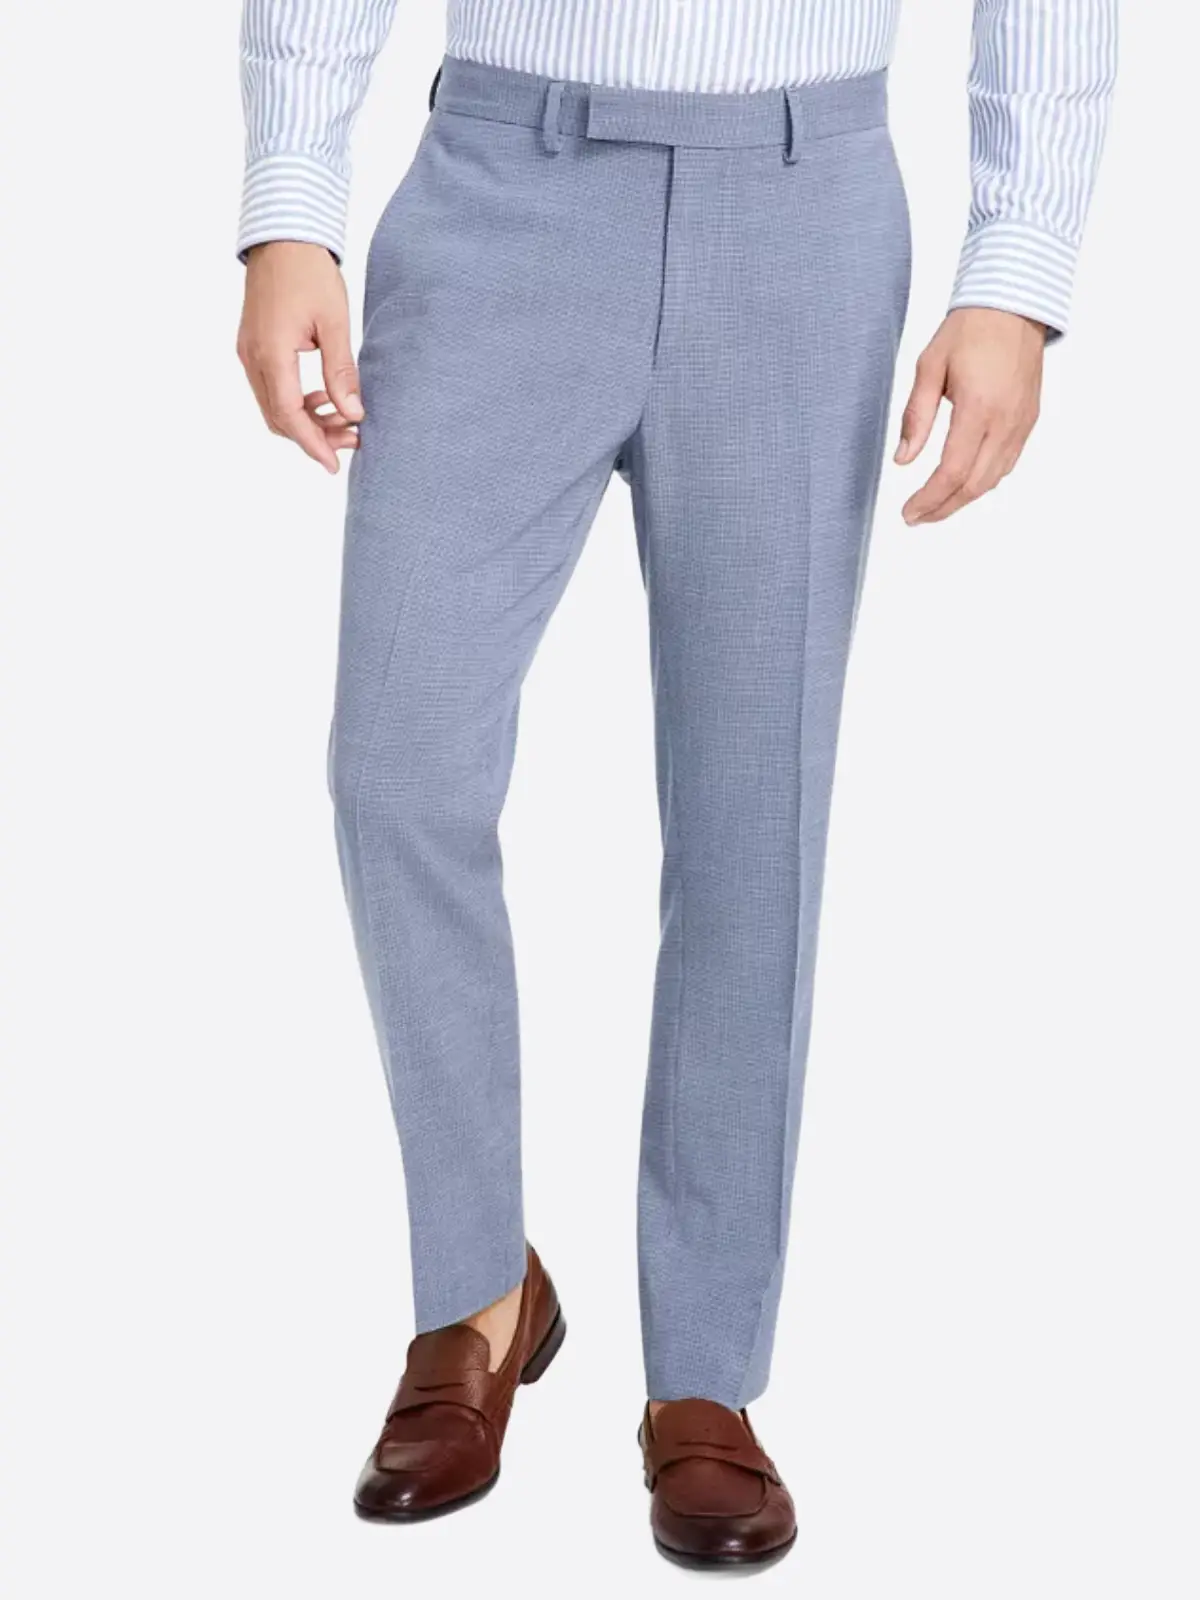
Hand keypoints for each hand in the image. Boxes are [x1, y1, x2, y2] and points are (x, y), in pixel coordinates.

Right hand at [237, 241, 362, 473]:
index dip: (312, 445)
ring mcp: (249, 352)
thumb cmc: (308, 272)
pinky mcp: (253, 346)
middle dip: (314, 436)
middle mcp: (252, 357)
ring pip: (274, 405)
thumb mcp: (335, 322)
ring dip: (306, 420)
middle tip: (352, 440)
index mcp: (271, 353)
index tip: (334, 464)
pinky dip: (295, 402)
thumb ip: (341, 371)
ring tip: (344, 420)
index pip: (289, 415)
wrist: (282, 235)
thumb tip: (353, 414)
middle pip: (279, 417)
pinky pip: (271, 388)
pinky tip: (323, 398)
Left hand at [895, 308, 1044, 524]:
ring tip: (935, 506)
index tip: (908, 513)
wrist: (1014, 305)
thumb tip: (903, 460)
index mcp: (979, 408)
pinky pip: (1007, 463)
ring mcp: (1021, 423)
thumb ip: (916, 416)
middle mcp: (1005, 421)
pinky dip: (983, 481)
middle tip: (916, 517)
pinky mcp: (1029, 420)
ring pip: (993, 479)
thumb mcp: (929, 367)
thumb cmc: (970, 329)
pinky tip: (963, 483)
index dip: (929, 499)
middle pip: (974, 485)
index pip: (952, 472)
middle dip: (943, 508)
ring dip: (963, 499)